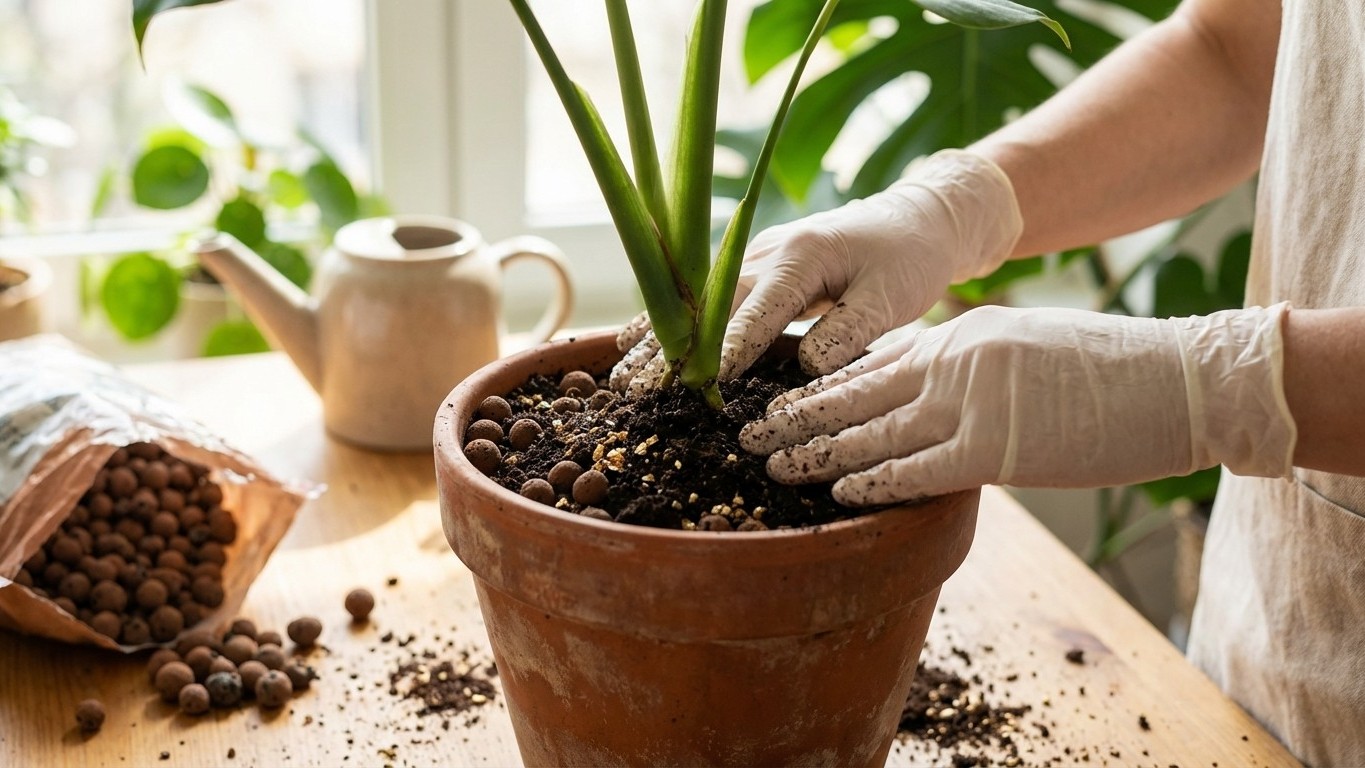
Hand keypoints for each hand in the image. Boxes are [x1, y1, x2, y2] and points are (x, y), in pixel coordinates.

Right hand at [609, 149, 1022, 390]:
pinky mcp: (750, 267)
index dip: (730, 345)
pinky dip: (666, 320)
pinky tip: (631, 345)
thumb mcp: (894, 297)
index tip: (704, 380)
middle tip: (636, 387)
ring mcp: (751, 256)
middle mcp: (765, 250)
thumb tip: (806, 366)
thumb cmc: (909, 258)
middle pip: (709, 304)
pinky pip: (700, 297)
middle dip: (672, 347)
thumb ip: (852, 330)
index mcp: (802, 255)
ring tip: (619, 375)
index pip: (758, 308)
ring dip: (656, 337)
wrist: (915, 217)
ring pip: (695, 300)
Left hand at [739, 304, 1295, 505]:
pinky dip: (871, 480)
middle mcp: (954, 360)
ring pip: (871, 429)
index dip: (822, 383)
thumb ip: (974, 365)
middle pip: (854, 390)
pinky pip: (914, 468)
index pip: (874, 360)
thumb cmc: (1112, 370)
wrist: (1179, 379)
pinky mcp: (994, 447)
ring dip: (814, 449)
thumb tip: (935, 392)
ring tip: (770, 464)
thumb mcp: (1028, 347)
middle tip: (745, 430)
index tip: (781, 397)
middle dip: (796, 413)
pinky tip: (836, 492)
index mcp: (962, 334)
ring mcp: (971, 402)